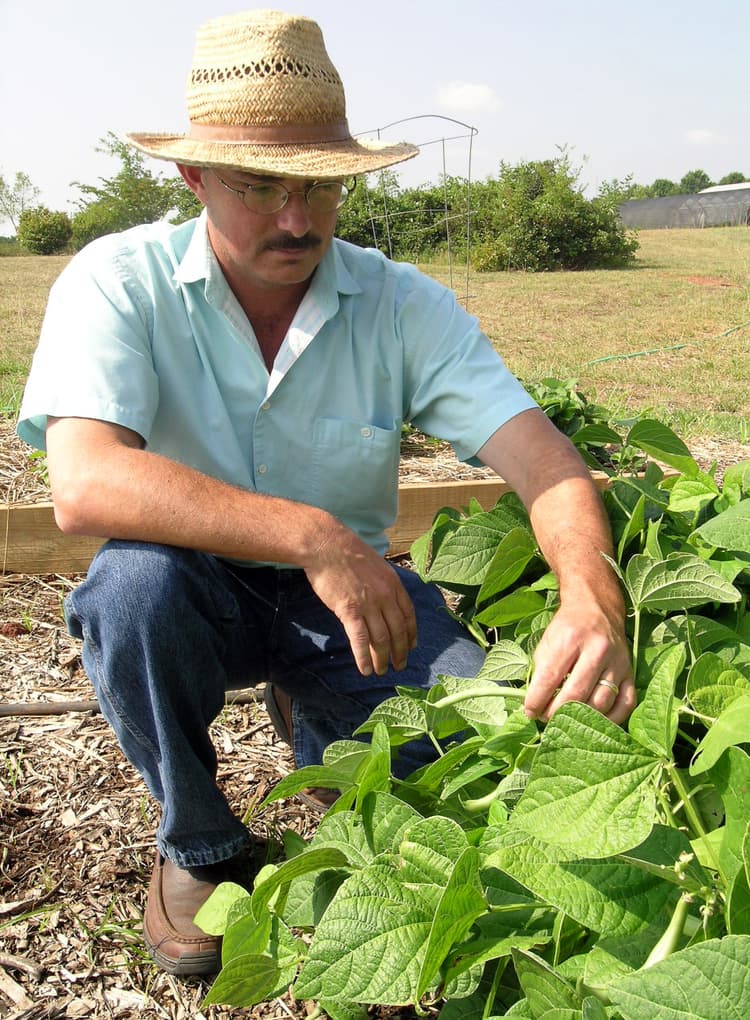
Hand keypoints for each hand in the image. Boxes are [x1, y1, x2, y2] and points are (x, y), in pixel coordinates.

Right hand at [303, 526, 417, 676]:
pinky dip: (364, 657)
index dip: (411, 634)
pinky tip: (365, 669)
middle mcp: (386, 596)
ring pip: (381, 639)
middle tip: (400, 666)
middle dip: (400, 652)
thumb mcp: (376, 564)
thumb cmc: (347, 551)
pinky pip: (360, 640)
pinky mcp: (349, 611)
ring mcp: (369, 604)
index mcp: (394, 584)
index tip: (411, 646)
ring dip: (382, 659)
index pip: (408, 615)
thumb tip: (386, 596)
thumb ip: (384, 582)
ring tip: (382, 671)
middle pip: (398, 631)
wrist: (327, 545)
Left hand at [524, 599, 634, 724]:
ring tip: (567, 720)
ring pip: (600, 703)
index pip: (550, 678)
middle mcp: (597, 650)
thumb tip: (534, 705)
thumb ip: (541, 671)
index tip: (530, 712)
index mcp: (571, 638)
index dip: (537, 700)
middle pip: (576, 694)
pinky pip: (626, 704)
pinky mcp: (631, 672)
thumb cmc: (567, 628)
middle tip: (546, 718)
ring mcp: (617, 662)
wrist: (596, 608)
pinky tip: (595, 723)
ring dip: (581, 719)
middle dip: (556, 713)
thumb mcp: (548, 641)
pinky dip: (611, 720)